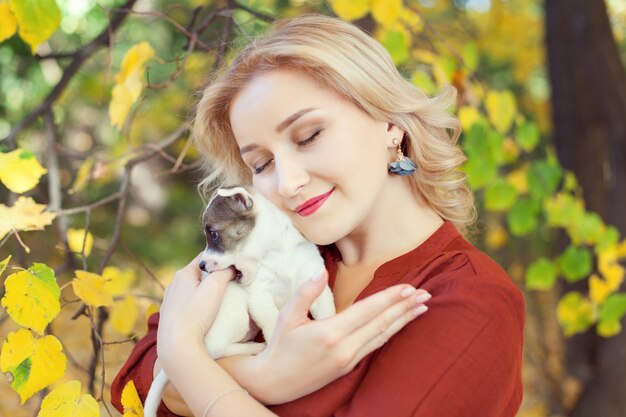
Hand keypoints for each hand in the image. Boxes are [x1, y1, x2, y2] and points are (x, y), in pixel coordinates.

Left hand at [157, 253, 234, 365]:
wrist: (176, 343)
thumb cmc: (196, 313)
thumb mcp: (215, 287)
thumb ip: (225, 271)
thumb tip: (232, 265)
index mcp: (183, 273)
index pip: (204, 257)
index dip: (219, 259)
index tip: (231, 266)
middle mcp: (173, 284)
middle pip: (198, 273)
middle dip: (212, 276)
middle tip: (227, 283)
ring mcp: (169, 300)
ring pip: (191, 288)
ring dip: (203, 291)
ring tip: (216, 300)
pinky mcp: (169, 315)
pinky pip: (185, 303)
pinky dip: (195, 304)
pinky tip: (201, 313)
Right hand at [220, 269, 429, 403]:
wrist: (274, 382)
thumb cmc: (279, 346)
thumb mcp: (287, 316)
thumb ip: (306, 292)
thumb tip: (320, 271)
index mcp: (330, 333)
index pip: (367, 311)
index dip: (389, 298)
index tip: (408, 287)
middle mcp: (344, 348)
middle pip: (381, 323)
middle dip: (405, 307)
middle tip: (425, 294)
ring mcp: (348, 360)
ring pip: (382, 336)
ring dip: (404, 320)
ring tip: (422, 308)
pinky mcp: (348, 366)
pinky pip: (375, 346)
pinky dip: (391, 332)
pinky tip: (400, 324)